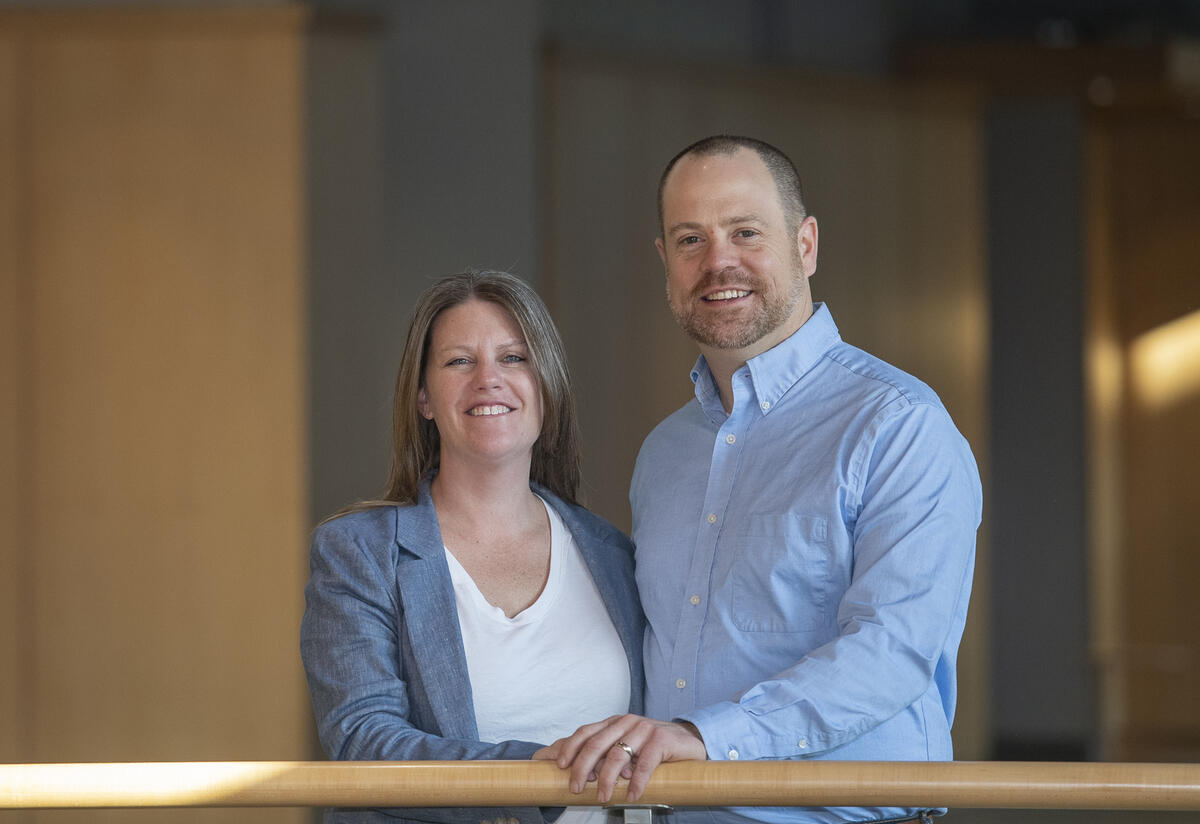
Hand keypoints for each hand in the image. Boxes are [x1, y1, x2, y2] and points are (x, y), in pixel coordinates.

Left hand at [534, 714, 706, 802]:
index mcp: (613, 723)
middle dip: (581, 767)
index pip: (585, 732)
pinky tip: (632, 795)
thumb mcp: (623, 747)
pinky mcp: (661, 740)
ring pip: (618, 754)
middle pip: (596, 743)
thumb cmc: (651, 748)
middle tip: (574, 788)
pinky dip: (636, 782)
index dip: (570, 748)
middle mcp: (626, 722)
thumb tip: (563, 765)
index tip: (558, 766)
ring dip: (606, 779)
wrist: (689, 742)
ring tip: (602, 797)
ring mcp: (644, 729)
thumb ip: (600, 754)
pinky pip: (645, 763)